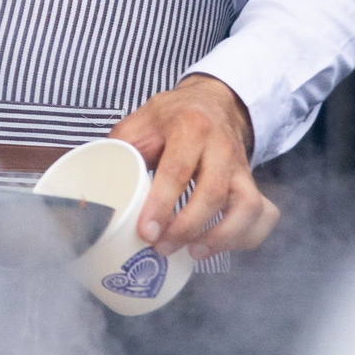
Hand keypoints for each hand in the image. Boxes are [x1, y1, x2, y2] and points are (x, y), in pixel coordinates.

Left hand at [108, 75, 277, 257]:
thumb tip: (89, 190)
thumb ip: (119, 150)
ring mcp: (241, 167)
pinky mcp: (252, 183)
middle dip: (186, 227)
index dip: (161, 204)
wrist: (213, 101)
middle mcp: (222, 146)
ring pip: (247, 205)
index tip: (145, 232)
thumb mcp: (141, 122)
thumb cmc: (171, 118)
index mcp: (190, 126)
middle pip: (213, 192)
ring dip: (222, 237)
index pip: (177, 169)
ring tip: (194, 253)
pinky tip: (224, 248)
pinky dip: (250, 237)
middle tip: (161, 247)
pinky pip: (264, 213)